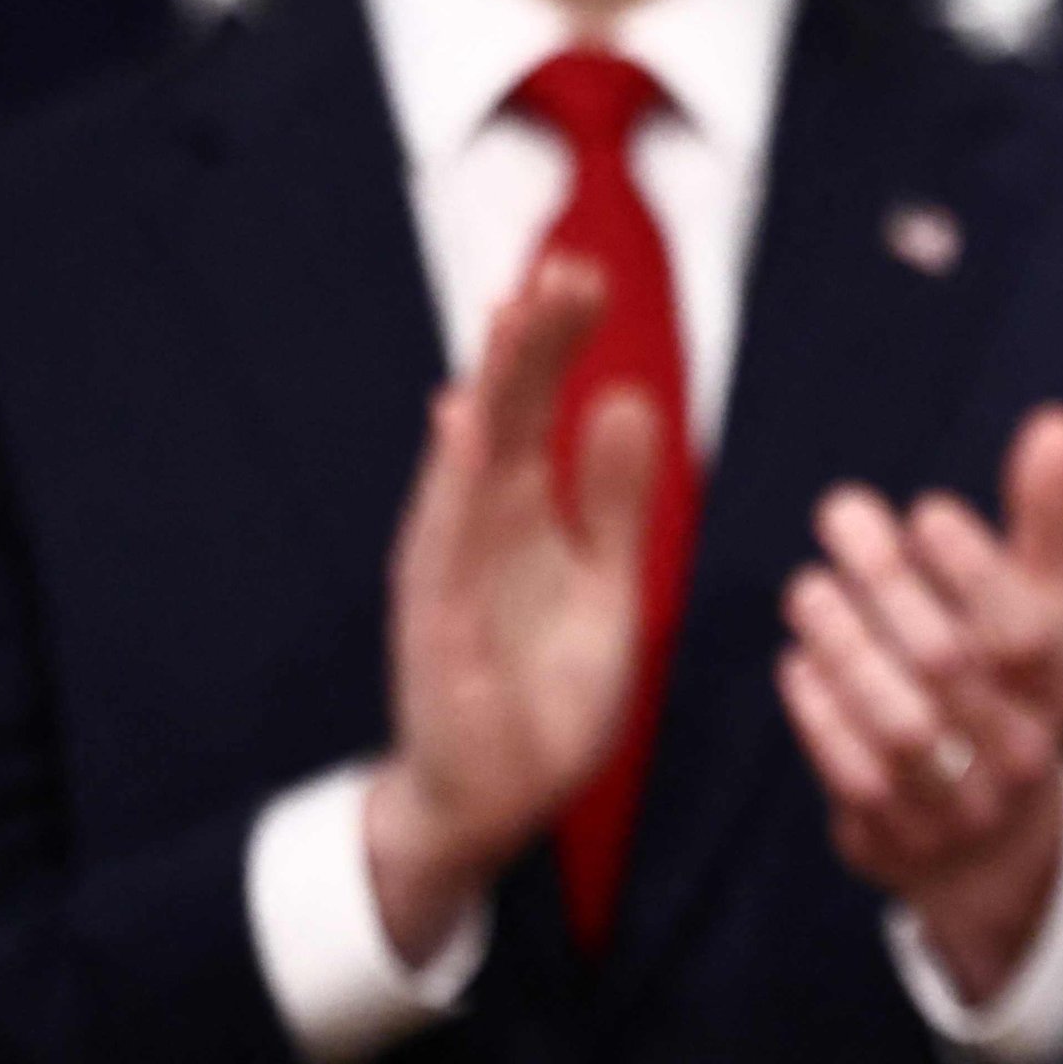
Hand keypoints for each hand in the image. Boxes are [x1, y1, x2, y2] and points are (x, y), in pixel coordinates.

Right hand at [364, 258, 659, 968]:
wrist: (495, 798)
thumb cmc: (544, 689)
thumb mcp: (607, 583)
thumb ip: (614, 499)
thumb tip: (626, 400)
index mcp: (523, 510)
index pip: (537, 406)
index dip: (557, 341)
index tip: (583, 271)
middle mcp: (477, 526)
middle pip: (499, 413)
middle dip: (528, 339)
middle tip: (560, 265)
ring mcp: (449, 570)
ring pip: (469, 460)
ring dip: (491, 386)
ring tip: (513, 315)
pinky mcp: (436, 624)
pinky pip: (445, 543)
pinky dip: (455, 483)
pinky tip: (467, 425)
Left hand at [779, 404, 1062, 1005]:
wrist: (994, 845)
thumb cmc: (1013, 685)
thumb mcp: (1045, 604)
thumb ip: (1047, 516)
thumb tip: (1058, 422)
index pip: (1025, 627)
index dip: (972, 567)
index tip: (924, 512)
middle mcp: (1023, 749)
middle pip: (950, 665)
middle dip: (886, 583)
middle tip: (839, 516)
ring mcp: (963, 804)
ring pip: (899, 724)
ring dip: (844, 646)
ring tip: (807, 587)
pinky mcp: (900, 840)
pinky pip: (852, 776)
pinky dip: (819, 716)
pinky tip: (799, 663)